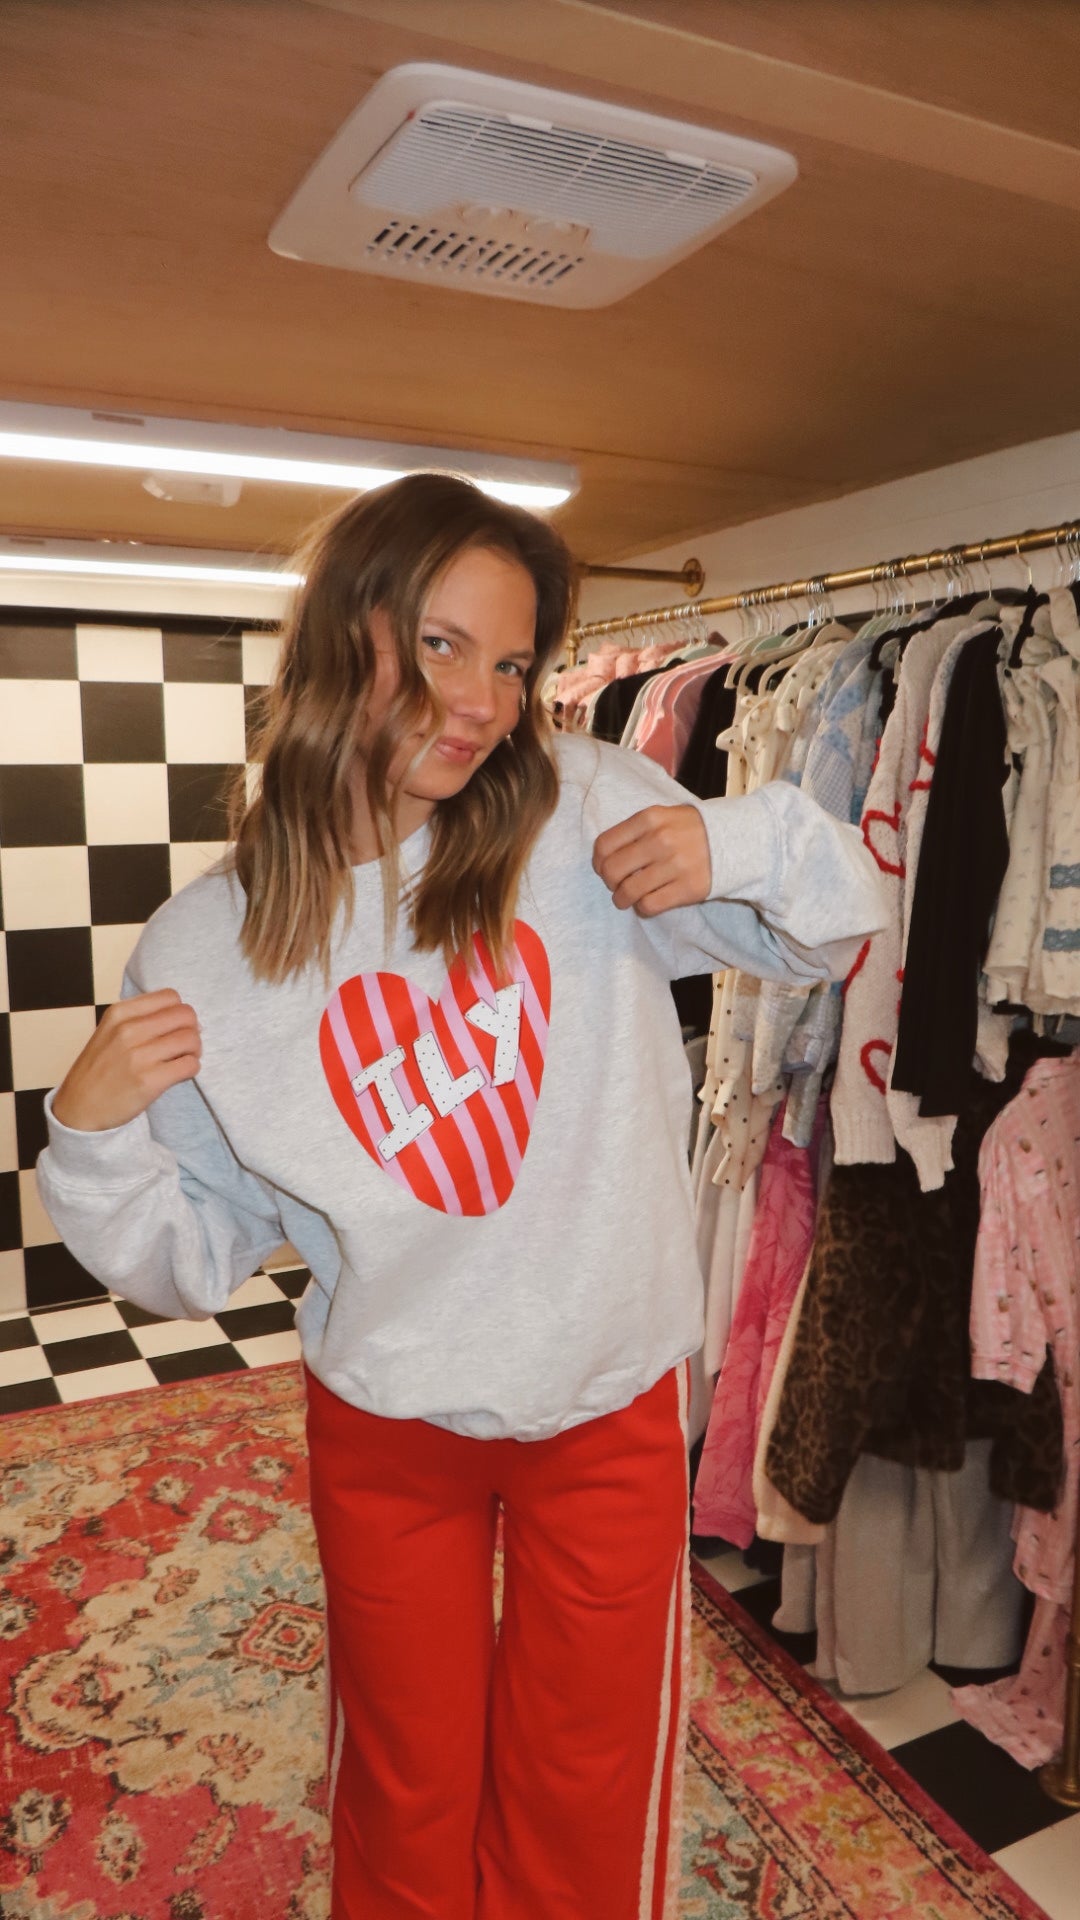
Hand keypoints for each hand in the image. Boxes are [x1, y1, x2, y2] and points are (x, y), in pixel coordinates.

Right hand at [51, 990, 200, 1131]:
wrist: (79, 1109)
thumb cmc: (99, 1070)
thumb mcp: (109, 1032)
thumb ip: (141, 1019)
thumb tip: (186, 1017)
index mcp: (119, 1013)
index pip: (170, 997)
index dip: (179, 1012)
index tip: (174, 1028)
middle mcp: (128, 1030)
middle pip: (185, 1015)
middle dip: (192, 1029)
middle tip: (183, 1045)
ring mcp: (138, 1056)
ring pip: (191, 1039)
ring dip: (194, 1050)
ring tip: (182, 1060)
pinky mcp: (149, 1081)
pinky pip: (190, 1065)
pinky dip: (191, 1069)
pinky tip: (179, 1074)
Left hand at [593, 804, 711, 917]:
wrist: (734, 839)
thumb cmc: (691, 829)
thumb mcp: (663, 816)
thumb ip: (635, 830)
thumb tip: (604, 857)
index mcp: (650, 818)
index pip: (605, 845)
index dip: (598, 861)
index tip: (603, 867)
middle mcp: (660, 840)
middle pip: (612, 870)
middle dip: (609, 882)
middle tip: (616, 884)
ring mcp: (675, 865)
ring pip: (628, 892)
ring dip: (622, 899)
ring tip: (626, 898)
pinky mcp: (687, 888)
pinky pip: (649, 905)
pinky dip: (642, 907)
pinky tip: (646, 902)